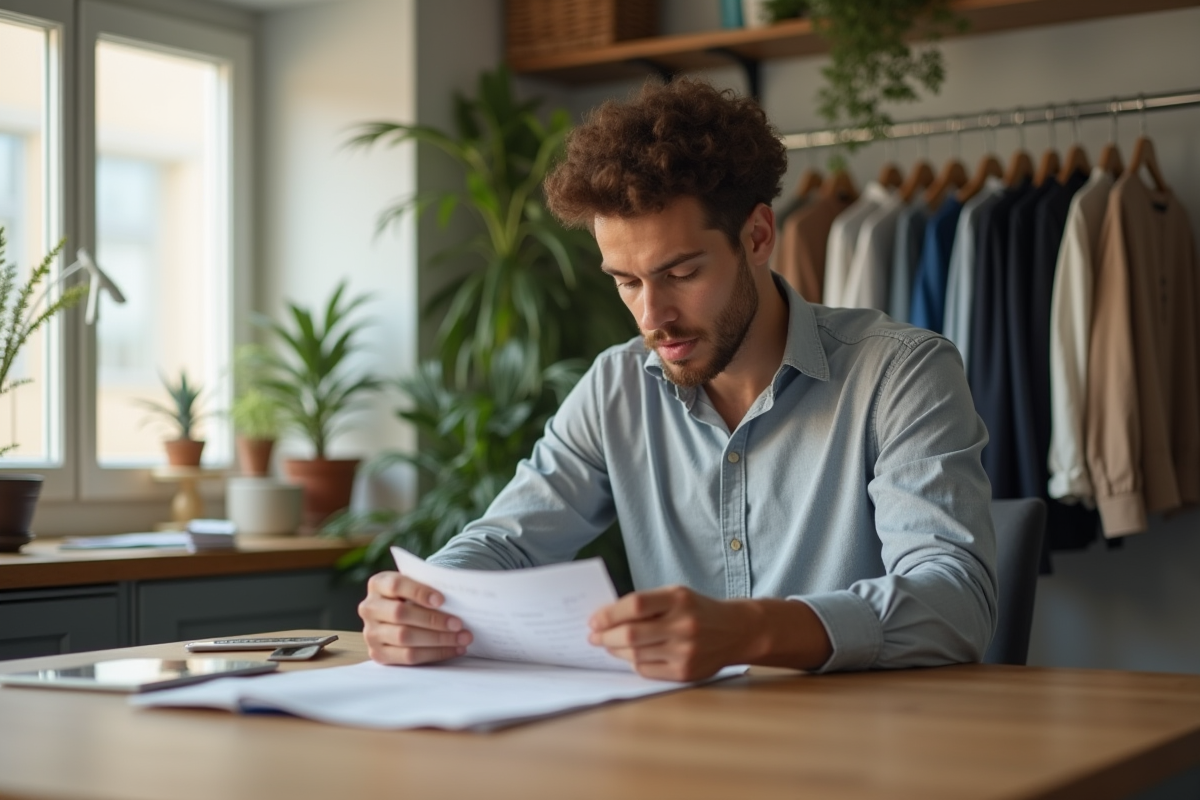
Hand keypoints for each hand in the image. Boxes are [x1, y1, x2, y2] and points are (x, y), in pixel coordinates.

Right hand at [359, 571, 472, 664]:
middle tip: (458, 624)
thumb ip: (428, 587)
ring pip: (404, 638)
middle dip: (433, 620)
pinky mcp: (378, 654)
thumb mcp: (415, 585)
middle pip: (400, 614)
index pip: (396, 585)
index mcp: (378, 584)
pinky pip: (408, 657)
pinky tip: (454, 649)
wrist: (397, 615)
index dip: (419, 592)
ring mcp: (371, 633)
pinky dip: (435, 653)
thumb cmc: (413, 596)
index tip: (442, 600)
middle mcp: (369, 608)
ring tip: (462, 638)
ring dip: (438, 639)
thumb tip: (457, 599)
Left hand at [587, 586, 758, 681]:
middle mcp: (684, 625)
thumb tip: (606, 618)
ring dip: (616, 651)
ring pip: (636, 655)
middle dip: (606, 637)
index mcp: (679, 599)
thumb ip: (645, 604)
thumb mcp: (676, 595)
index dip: (609, 614)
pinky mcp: (686, 672)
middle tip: (594, 636)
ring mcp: (686, 651)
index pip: (636, 605)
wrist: (737, 631)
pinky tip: (631, 656)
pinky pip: (647, 670)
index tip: (594, 620)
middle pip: (631, 634)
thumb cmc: (698, 610)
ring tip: (609, 645)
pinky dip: (634, 663)